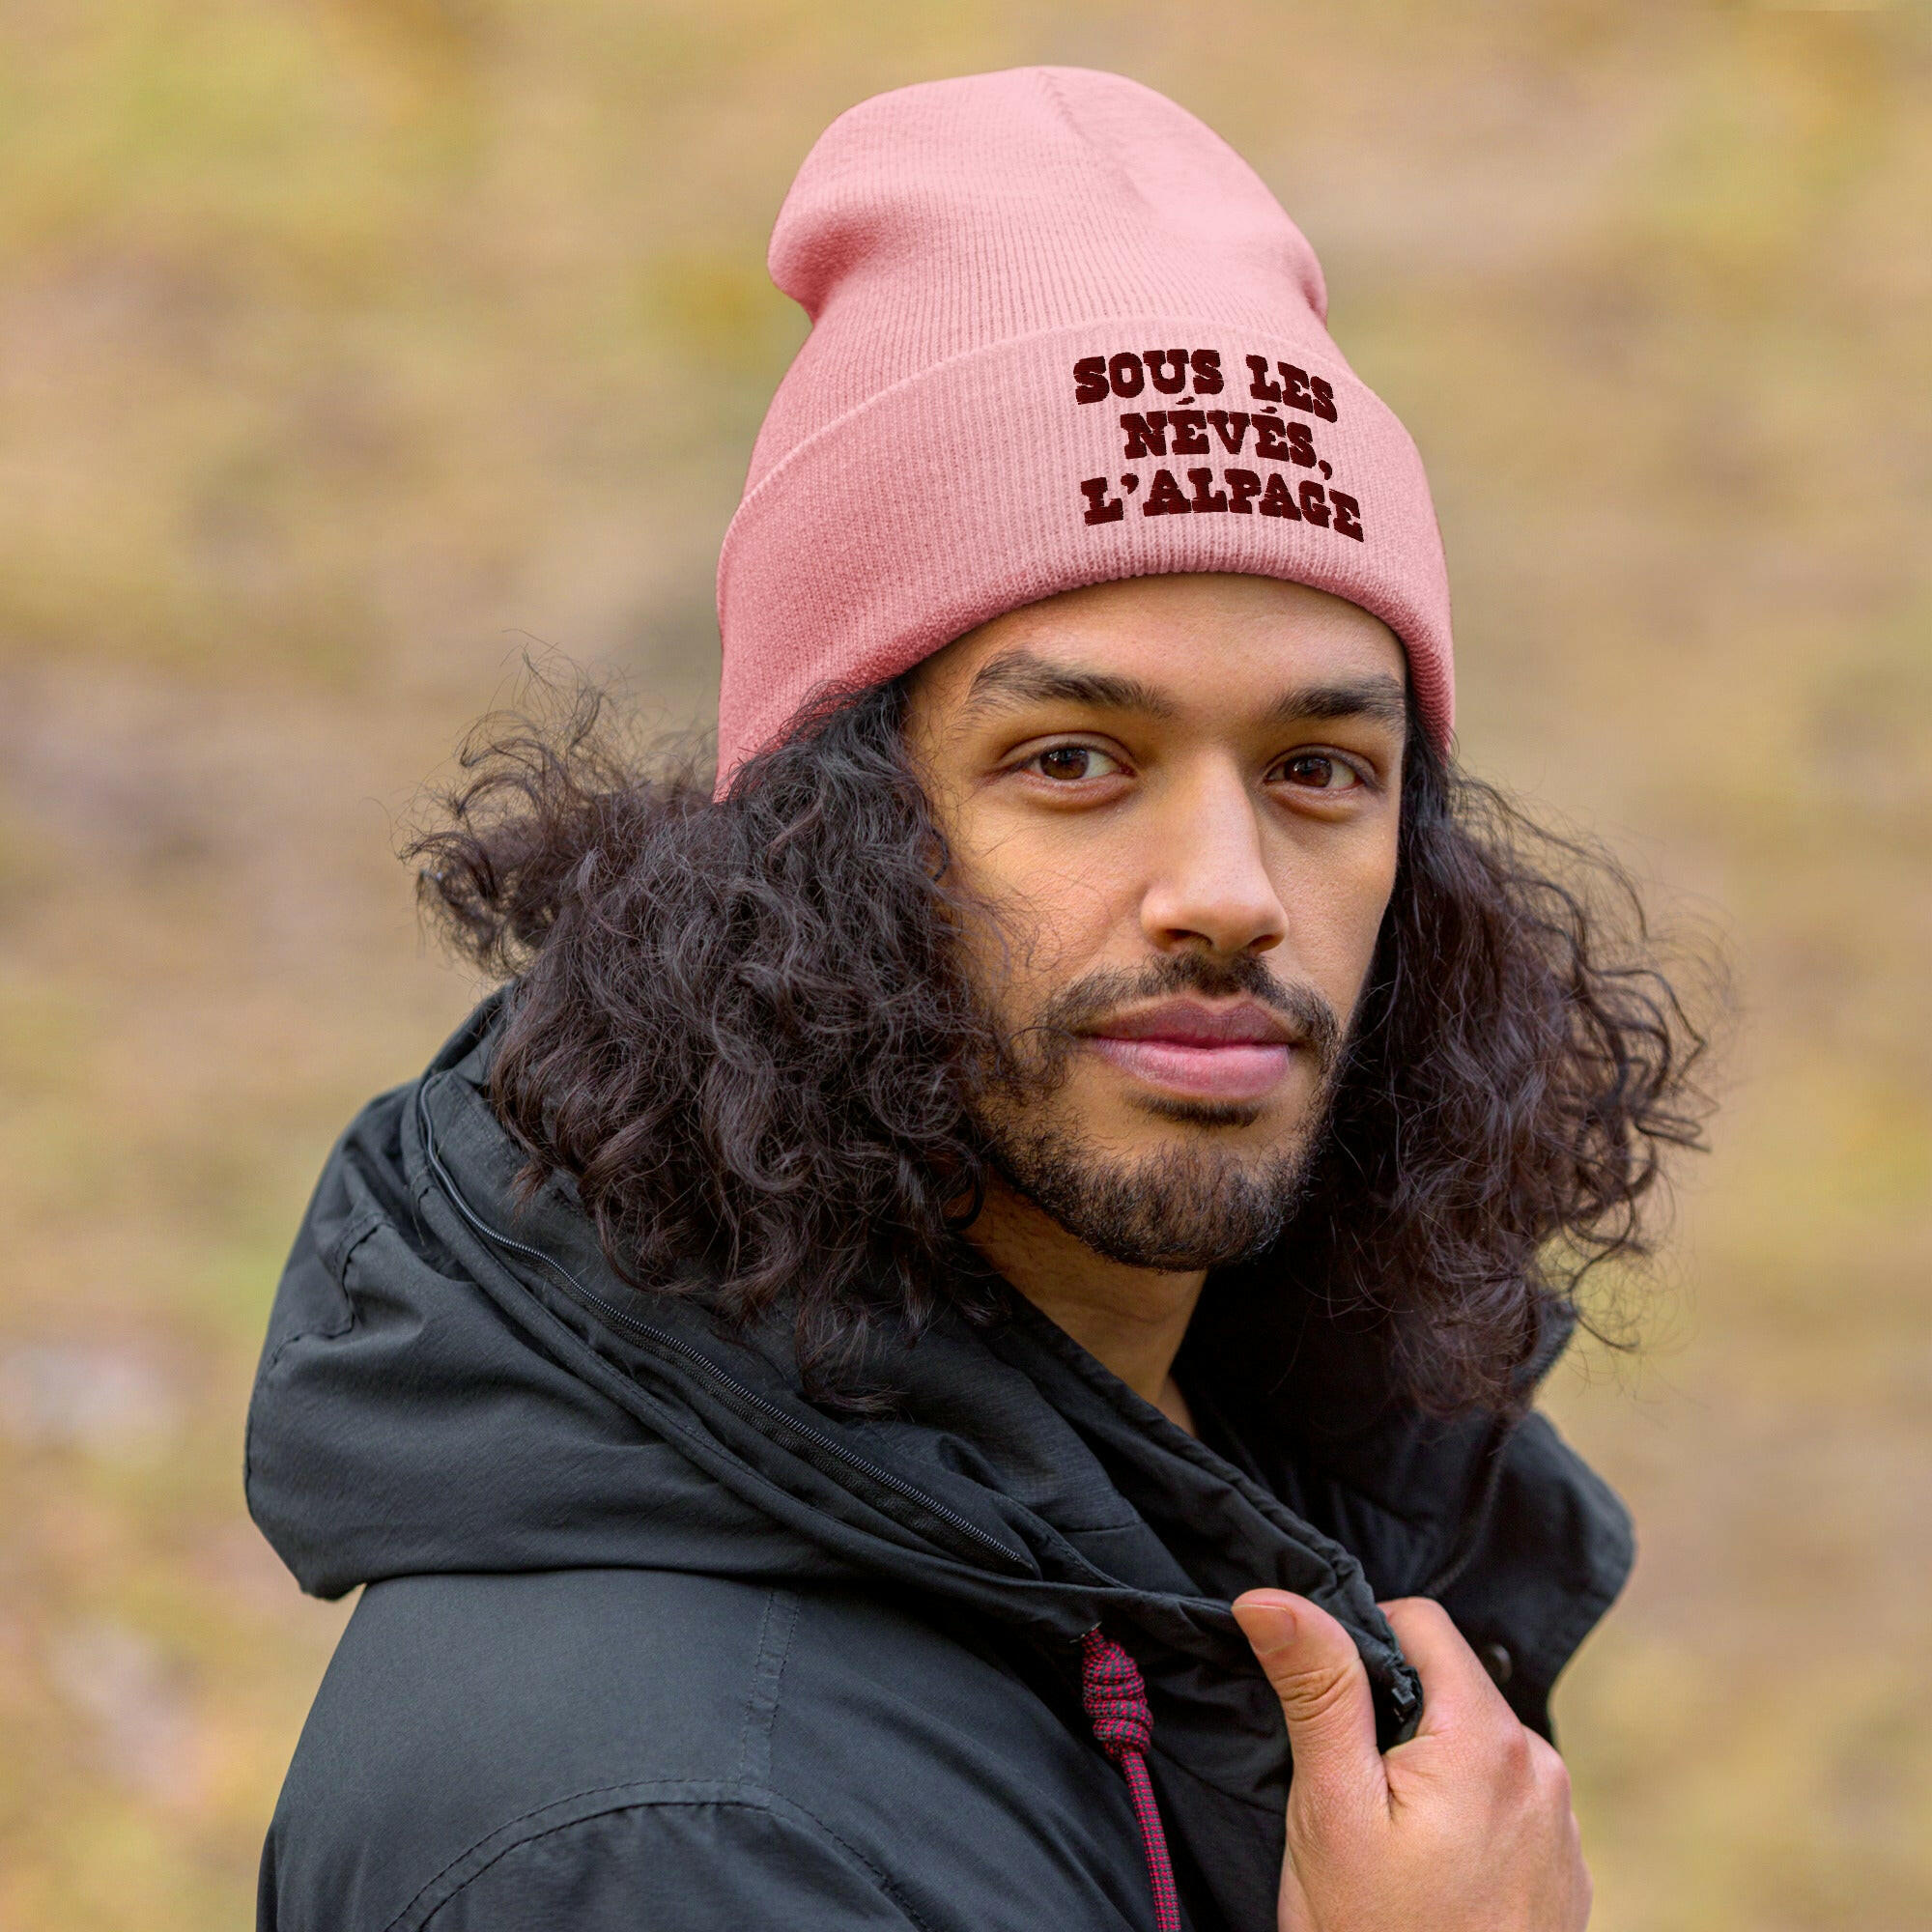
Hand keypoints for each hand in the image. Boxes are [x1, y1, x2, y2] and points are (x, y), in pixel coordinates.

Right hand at [1232, 1591, 1590, 1931]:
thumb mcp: (1330, 1808)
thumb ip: (1317, 1688)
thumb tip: (1272, 1595)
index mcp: (1489, 1739)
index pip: (1421, 1622)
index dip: (1359, 1643)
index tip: (1324, 1709)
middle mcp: (1543, 1770)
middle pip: (1450, 1685)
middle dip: (1392, 1715)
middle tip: (1347, 1792)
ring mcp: (1563, 1826)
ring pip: (1475, 1744)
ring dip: (1428, 1765)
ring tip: (1386, 1844)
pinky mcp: (1564, 1873)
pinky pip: (1504, 1802)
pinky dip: (1462, 1815)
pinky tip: (1427, 1878)